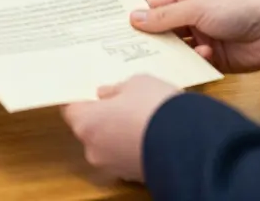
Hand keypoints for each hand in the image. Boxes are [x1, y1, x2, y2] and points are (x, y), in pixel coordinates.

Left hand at [61, 75, 181, 181]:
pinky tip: (153, 136)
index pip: (72, 110)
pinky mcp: (133, 177)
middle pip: (90, 130)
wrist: (187, 141)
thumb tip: (105, 94)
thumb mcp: (136, 83)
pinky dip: (136, 148)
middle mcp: (93, 149)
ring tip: (144, 120)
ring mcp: (113, 166)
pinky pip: (128, 158)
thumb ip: (116, 89)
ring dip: (121, 135)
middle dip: (104, 119)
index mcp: (86, 123)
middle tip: (124, 105)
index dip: (84, 101)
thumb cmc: (153, 105)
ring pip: (110, 146)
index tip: (96, 95)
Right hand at [132, 0, 259, 73]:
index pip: (156, 6)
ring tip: (159, 58)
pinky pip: (194, 64)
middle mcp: (195, 16)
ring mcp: (205, 38)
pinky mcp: (215, 59)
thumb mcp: (197, 7)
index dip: (138, 16)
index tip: (117, 28)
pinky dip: (192, 63)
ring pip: (177, 49)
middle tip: (127, 50)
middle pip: (164, 30)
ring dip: (172, 53)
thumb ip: (165, 16)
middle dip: (151, 39)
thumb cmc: (241, 6)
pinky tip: (197, 59)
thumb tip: (134, 17)